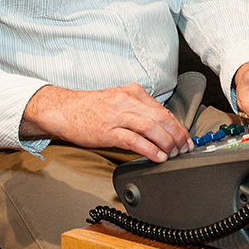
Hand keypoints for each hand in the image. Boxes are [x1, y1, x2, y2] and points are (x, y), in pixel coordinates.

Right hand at [20, 83, 193, 162]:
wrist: (63, 109)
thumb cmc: (90, 108)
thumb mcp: (118, 100)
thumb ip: (139, 110)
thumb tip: (161, 126)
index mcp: (133, 92)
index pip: (163, 110)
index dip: (178, 126)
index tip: (186, 138)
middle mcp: (127, 100)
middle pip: (161, 118)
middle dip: (177, 135)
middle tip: (185, 148)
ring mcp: (117, 115)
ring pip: (151, 128)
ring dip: (167, 143)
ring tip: (174, 153)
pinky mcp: (107, 131)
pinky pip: (135, 140)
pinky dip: (150, 149)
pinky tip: (158, 157)